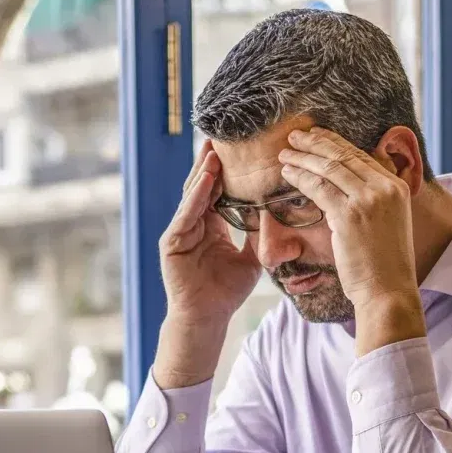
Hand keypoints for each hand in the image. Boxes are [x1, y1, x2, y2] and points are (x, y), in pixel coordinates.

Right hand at [160, 140, 260, 324]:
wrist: (208, 318)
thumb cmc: (226, 291)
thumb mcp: (252, 259)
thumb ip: (260, 236)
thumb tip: (279, 215)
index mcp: (210, 225)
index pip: (218, 190)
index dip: (227, 170)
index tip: (240, 148)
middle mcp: (193, 223)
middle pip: (202, 185)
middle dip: (211, 161)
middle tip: (222, 134)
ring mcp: (181, 231)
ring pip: (193, 195)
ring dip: (204, 172)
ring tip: (215, 150)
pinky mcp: (172, 242)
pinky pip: (186, 214)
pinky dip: (196, 196)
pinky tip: (206, 179)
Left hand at [278, 128, 425, 351]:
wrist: (388, 292)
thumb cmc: (383, 265)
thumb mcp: (389, 223)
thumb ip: (375, 200)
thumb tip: (351, 186)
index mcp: (397, 187)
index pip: (361, 155)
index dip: (336, 142)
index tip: (317, 136)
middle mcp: (385, 188)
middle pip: (344, 155)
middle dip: (316, 142)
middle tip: (295, 136)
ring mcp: (368, 200)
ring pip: (329, 167)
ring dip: (303, 157)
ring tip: (284, 153)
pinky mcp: (349, 216)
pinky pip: (318, 188)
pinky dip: (300, 177)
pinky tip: (286, 174)